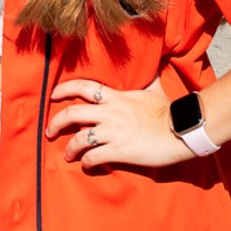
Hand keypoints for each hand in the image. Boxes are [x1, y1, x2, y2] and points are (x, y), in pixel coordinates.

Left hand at [45, 78, 193, 169]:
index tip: (52, 95)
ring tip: (66, 155)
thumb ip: (146, 78)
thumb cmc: (168, 111)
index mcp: (116, 97)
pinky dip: (87, 162)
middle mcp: (110, 113)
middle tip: (49, 131)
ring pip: (79, 139)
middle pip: (73, 113)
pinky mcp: (119, 151)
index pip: (83, 87)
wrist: (180, 131)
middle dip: (56, 122)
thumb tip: (152, 64)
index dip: (64, 88)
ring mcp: (113, 132)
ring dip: (69, 148)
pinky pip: (94, 157)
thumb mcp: (154, 90)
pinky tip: (86, 165)